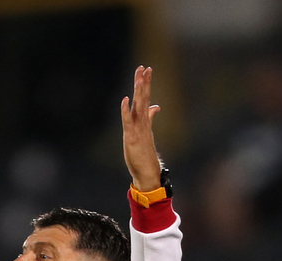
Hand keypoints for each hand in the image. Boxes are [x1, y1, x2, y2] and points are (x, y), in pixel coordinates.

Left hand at [120, 66, 161, 190]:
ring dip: (138, 92)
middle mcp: (142, 122)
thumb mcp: (147, 132)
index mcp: (144, 120)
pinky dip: (126, 110)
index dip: (145, 83)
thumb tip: (156, 107)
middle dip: (143, 83)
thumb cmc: (145, 153)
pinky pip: (128, 121)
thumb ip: (150, 118)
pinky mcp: (132, 137)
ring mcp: (138, 129)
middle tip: (145, 68)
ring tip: (139, 78)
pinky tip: (125, 99)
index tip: (146, 69)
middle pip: (143, 98)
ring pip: (138, 107)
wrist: (147, 171)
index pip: (145, 97)